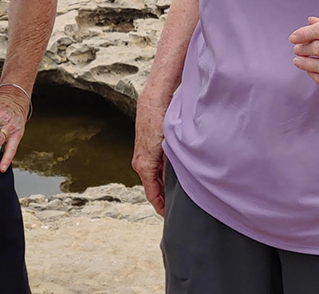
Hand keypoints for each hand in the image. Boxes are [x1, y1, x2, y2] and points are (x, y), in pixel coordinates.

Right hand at [132, 90, 168, 215]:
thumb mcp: (169, 148)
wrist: (153, 102)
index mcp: (144, 166)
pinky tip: (173, 177)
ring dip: (163, 187)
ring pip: (153, 178)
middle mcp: (139, 163)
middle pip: (152, 189)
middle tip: (179, 208)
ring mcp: (141, 156)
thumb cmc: (161, 122)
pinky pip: (152, 169)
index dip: (161, 208)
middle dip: (164, 199)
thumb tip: (176, 185)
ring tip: (178, 196)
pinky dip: (161, 176)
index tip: (170, 217)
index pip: (152, 195)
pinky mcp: (144, 150)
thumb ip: (171, 168)